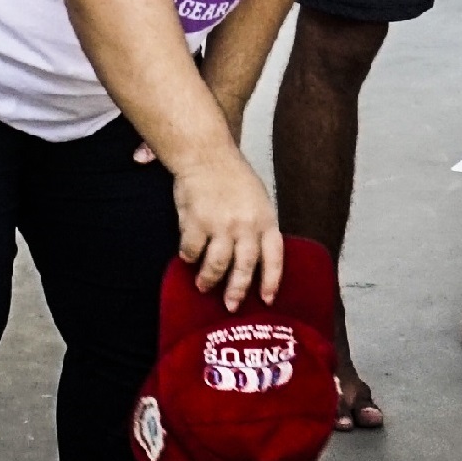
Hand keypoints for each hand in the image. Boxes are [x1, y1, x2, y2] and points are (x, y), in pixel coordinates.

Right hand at [168, 147, 285, 311]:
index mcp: (265, 219)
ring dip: (209, 279)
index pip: (274, 257)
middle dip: (237, 290)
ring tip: (203, 286)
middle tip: (231, 306)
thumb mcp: (257, 199)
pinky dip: (188, 257)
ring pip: (217, 264)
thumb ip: (258, 226)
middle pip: (244, 267)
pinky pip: (192, 250)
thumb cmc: (232, 176)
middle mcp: (246, 225)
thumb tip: (253, 259)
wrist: (206, 154)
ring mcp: (221, 225)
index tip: (267, 300)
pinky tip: (187, 257)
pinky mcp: (197, 222)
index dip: (271, 280)